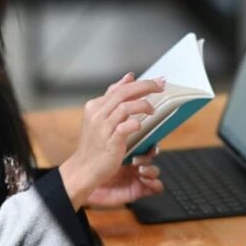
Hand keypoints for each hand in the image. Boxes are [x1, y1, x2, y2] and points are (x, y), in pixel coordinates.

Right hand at [59, 73, 164, 210]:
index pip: (120, 89)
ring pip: (125, 107)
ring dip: (143, 105)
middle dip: (145, 87)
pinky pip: (124, 127)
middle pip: (124, 93)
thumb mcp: (101, 117)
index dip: (139, 83)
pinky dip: (135, 124)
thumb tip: (129, 77)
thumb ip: (114, 98)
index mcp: (95, 106)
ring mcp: (103, 128)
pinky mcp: (110, 142)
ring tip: (152, 110)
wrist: (84, 168)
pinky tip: (140, 125)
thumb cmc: (95, 143)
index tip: (157, 81)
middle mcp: (98, 114)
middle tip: (161, 86)